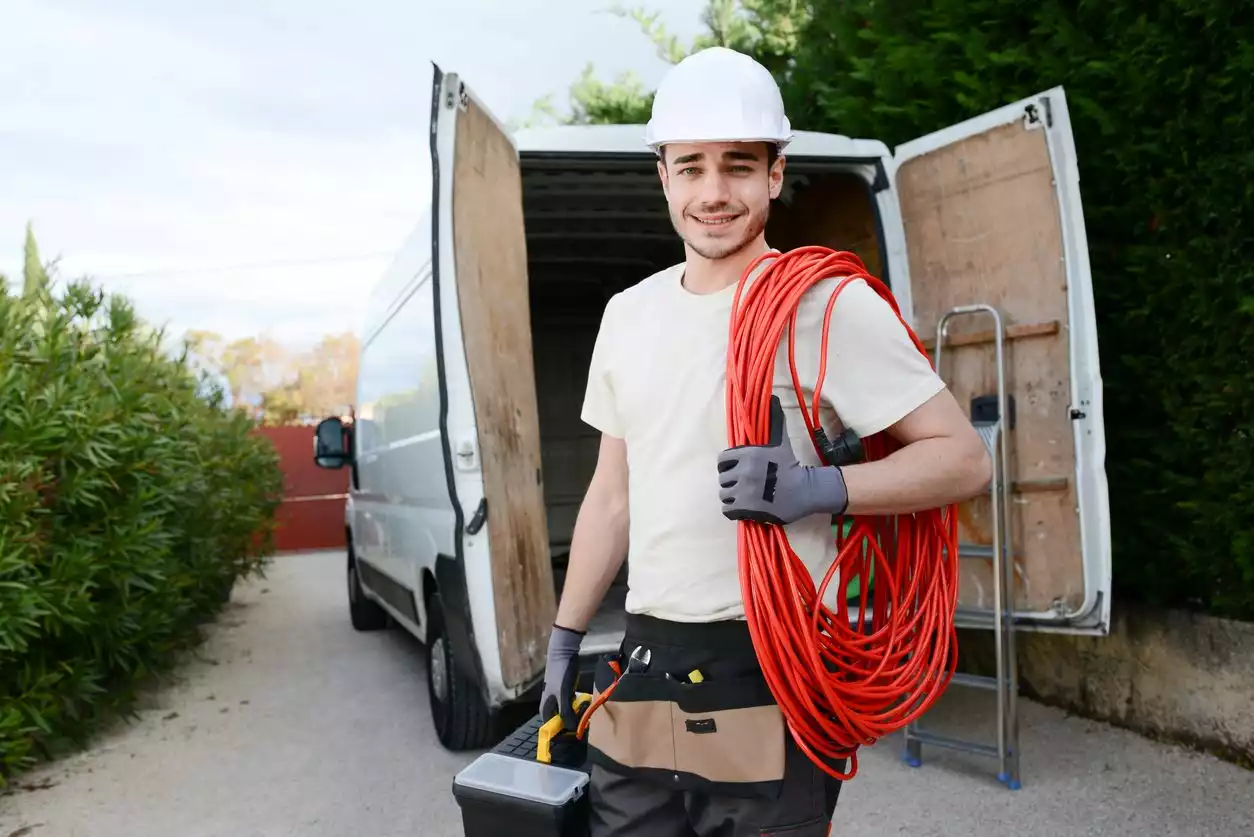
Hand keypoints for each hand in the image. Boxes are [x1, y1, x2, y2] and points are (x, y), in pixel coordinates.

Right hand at [539, 623, 583, 728]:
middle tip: (582, 726)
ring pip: (566, 710)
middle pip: (559, 719)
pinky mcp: (565, 688)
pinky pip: (571, 702)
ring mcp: (558, 695)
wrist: (563, 651)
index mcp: (546, 705)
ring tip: (585, 717)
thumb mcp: (564, 694)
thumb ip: (566, 712)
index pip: (550, 726)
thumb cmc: (561, 673)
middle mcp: (550, 702)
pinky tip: (585, 705)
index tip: (572, 737)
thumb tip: (571, 728)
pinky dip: (577, 706)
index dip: (560, 733)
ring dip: (575, 715)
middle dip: (570, 724)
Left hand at [718, 396, 848, 524]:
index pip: (722, 460)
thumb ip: (775, 421)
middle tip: (744, 484)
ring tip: (744, 497)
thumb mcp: (781, 441)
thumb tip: (774, 398)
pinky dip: (733, 510)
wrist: (804, 491)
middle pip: (723, 478)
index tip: (737, 469)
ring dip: (731, 496)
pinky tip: (743, 507)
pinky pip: (727, 510)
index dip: (727, 465)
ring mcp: (743, 492)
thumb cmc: (790, 466)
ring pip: (724, 494)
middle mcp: (743, 472)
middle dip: (731, 481)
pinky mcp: (746, 510)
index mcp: (747, 455)